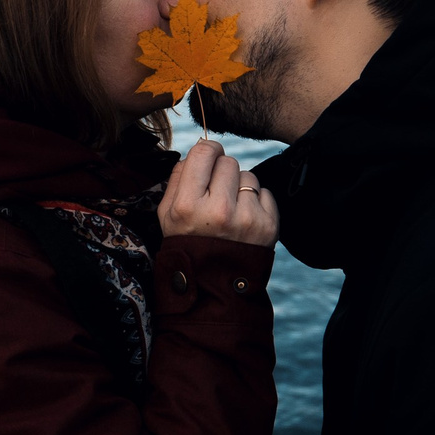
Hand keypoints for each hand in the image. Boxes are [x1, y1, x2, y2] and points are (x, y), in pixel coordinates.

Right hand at [159, 138, 277, 247]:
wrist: (213, 283)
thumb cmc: (187, 242)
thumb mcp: (167, 214)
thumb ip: (178, 177)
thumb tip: (199, 150)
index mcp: (188, 205)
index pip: (205, 152)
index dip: (208, 151)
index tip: (209, 158)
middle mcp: (219, 211)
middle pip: (228, 162)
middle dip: (222, 172)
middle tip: (216, 192)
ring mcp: (247, 219)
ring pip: (248, 176)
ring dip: (239, 187)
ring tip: (230, 209)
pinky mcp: (268, 226)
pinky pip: (265, 192)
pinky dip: (256, 202)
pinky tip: (244, 219)